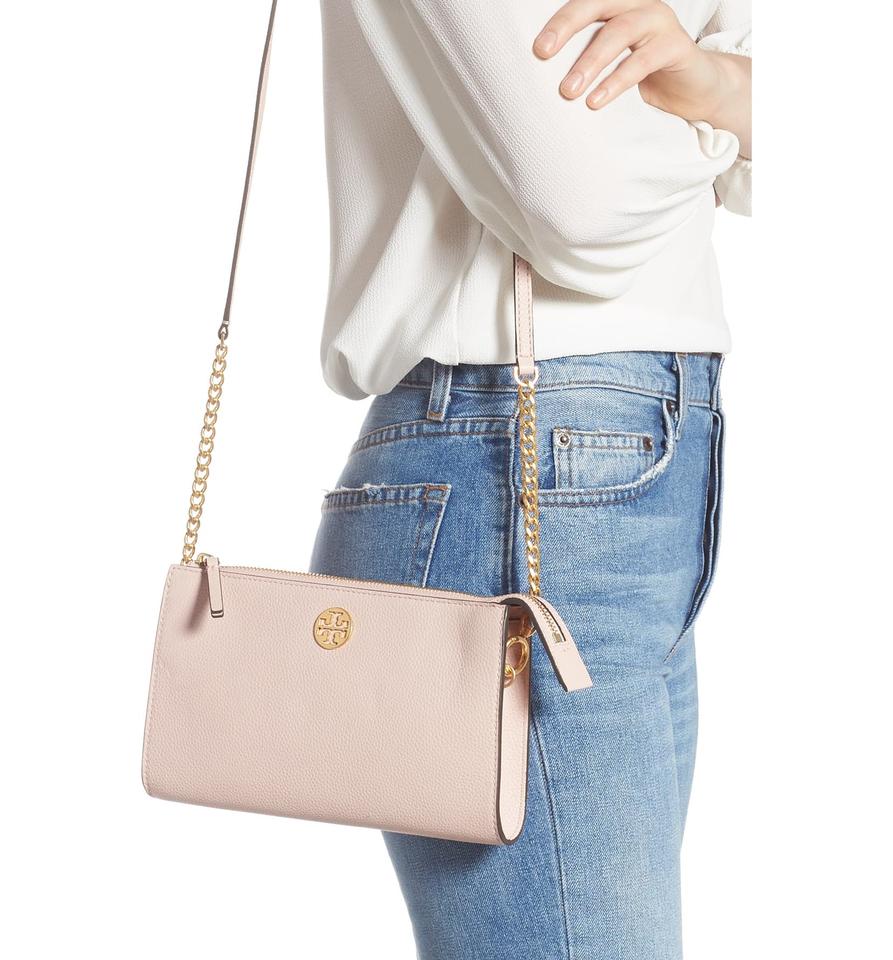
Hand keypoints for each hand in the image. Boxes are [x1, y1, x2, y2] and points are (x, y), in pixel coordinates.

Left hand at [533, 0, 718, 117]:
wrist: (696, 89)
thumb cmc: (645, 76)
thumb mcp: (611, 64)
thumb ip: (585, 58)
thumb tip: (537, 81)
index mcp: (618, 5)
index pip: (583, 3)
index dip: (558, 20)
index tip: (536, 47)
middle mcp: (638, 5)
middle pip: (598, 4)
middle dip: (567, 27)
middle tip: (542, 53)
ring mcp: (659, 21)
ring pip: (619, 32)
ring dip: (590, 61)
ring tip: (568, 91)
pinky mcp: (676, 46)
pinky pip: (642, 61)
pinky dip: (616, 81)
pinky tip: (596, 101)